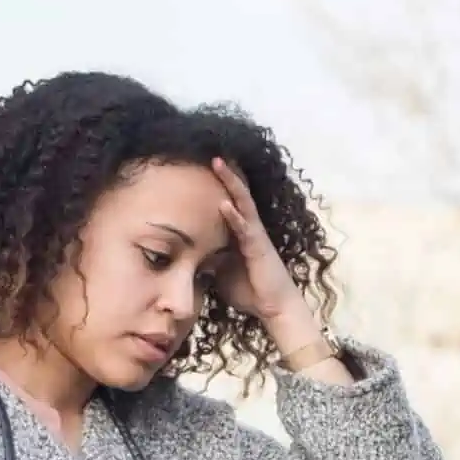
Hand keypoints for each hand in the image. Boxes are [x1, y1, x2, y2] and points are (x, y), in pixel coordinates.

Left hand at [208, 157, 319, 347]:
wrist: (275, 309)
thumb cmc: (249, 290)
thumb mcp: (220, 270)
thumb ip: (207, 255)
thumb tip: (185, 249)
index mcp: (240, 233)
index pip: (229, 201)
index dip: (219, 182)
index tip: (204, 163)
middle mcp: (250, 229)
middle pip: (237, 194)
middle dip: (225, 174)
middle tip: (211, 151)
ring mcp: (256, 237)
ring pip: (243, 203)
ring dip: (231, 183)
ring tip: (218, 164)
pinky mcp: (259, 248)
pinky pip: (246, 228)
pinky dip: (234, 215)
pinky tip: (224, 203)